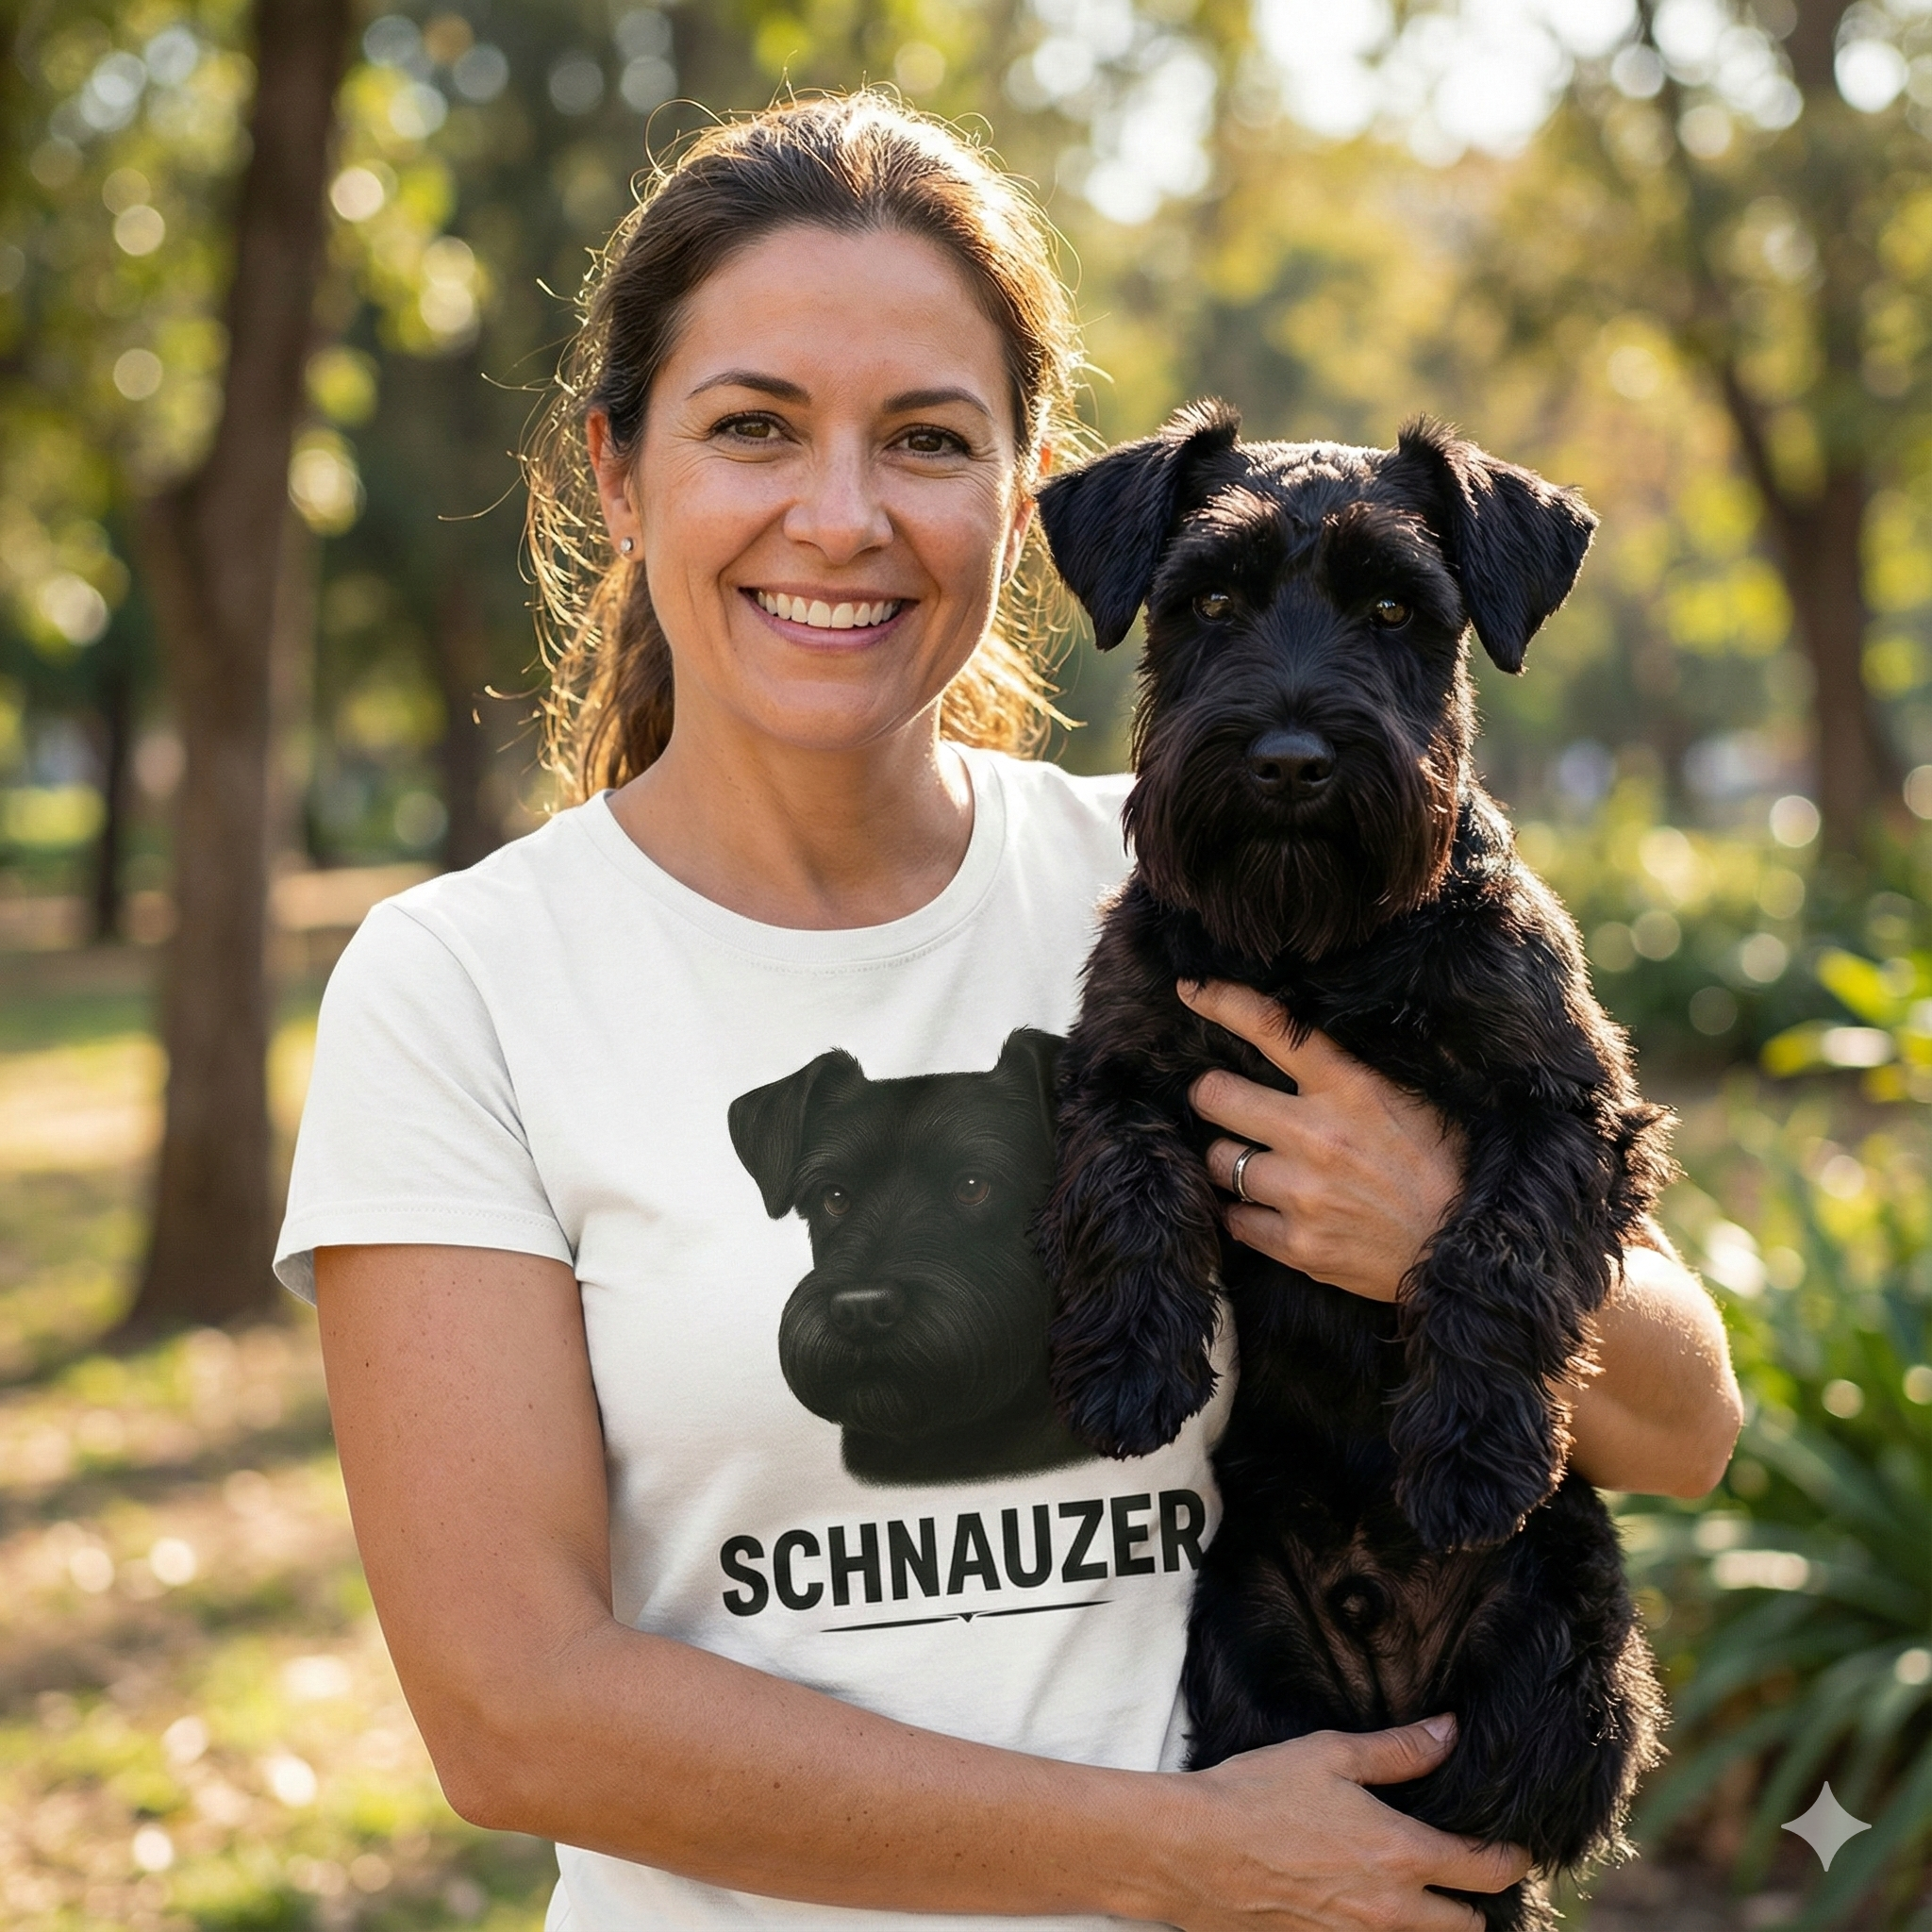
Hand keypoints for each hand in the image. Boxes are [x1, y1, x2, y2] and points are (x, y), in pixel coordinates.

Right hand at [1156, 1716, 1529, 1931]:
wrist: (1191, 1851)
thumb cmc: (1257, 1794)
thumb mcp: (1330, 1754)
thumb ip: (1399, 1750)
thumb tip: (1450, 1733)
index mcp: (1401, 1855)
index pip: (1486, 1869)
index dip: (1512, 1856)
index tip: (1517, 1842)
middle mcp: (1391, 1910)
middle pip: (1469, 1923)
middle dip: (1479, 1898)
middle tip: (1468, 1865)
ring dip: (1437, 1918)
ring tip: (1425, 1885)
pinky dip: (1389, 1926)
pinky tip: (1368, 1896)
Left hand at [1179, 980, 1463, 1303]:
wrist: (1466, 1251)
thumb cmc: (1444, 1168)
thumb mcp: (1410, 1099)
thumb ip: (1352, 1074)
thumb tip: (1301, 1044)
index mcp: (1350, 1089)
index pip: (1271, 1028)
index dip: (1221, 1001)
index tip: (1190, 989)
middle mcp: (1317, 1135)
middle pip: (1214, 1095)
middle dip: (1211, 1095)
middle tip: (1225, 1104)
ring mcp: (1303, 1193)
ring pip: (1217, 1159)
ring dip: (1229, 1160)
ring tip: (1258, 1164)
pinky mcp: (1297, 1245)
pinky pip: (1234, 1219)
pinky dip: (1244, 1213)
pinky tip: (1269, 1209)